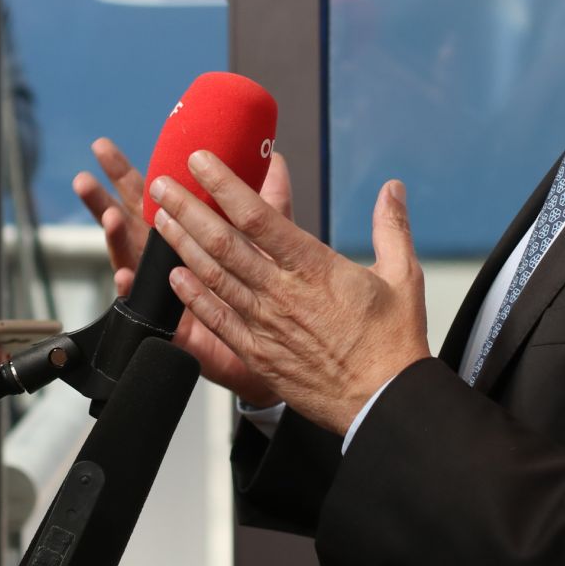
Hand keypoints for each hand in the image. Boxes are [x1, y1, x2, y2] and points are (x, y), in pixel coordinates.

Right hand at [73, 137, 285, 406]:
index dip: (126, 174)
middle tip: (84, 178)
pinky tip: (124, 278)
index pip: (148, 198)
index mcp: (182, 235)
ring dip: (116, 240)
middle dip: (103, 200)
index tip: (102, 149)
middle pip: (128, 225)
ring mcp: (164, 292)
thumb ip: (268, 199)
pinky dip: (134, 293)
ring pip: (130, 262)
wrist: (281, 346)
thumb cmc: (264, 288)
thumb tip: (277, 157)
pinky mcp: (172, 326)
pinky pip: (146, 309)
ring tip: (108, 217)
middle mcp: (165, 261)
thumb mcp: (268, 238)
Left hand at [151, 152, 429, 434]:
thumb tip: (392, 188)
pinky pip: (217, 319)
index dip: (224, 185)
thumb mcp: (403, 277)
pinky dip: (193, 297)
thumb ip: (391, 227)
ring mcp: (266, 325)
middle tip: (162, 183)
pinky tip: (175, 277)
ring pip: (212, 277)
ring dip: (182, 245)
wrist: (385, 404)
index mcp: (316, 268)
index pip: (258, 217)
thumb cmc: (394, 343)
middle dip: (188, 209)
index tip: (201, 161)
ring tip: (161, 217)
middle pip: (223, 243)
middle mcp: (283, 293)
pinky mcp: (258, 354)